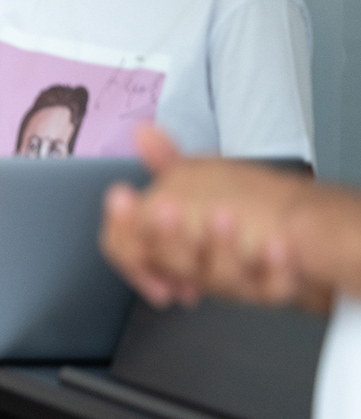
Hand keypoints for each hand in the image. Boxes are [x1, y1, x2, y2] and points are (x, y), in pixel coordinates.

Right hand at [101, 126, 327, 310]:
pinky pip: (268, 286)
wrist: (296, 237)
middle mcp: (195, 267)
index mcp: (168, 244)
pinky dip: (272, 265)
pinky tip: (275, 244)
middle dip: (165, 236)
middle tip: (165, 207)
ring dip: (219, 245)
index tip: (122, 195)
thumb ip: (163, 163)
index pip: (125, 244)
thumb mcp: (195, 181)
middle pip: (168, 260)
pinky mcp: (269, 288)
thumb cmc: (236, 209)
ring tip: (223, 214)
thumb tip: (142, 130)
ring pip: (216, 275)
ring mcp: (231, 281)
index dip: (122, 223)